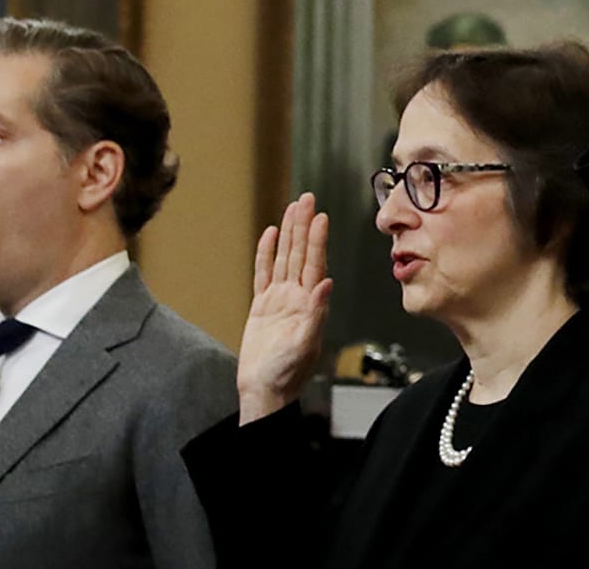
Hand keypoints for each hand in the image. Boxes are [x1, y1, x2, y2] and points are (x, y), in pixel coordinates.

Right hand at [237, 193, 330, 423]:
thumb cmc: (287, 373)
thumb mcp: (305, 344)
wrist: (265, 391)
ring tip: (292, 208)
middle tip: (307, 198)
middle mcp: (296, 296)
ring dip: (288, 234)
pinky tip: (270, 235)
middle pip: (300, 253)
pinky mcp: (261, 307)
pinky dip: (266, 254)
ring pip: (283, 258)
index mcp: (309, 304)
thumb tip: (327, 283)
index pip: (314, 263)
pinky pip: (263, 274)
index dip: (317, 239)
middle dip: (303, 226)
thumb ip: (316, 313)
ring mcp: (279, 299)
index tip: (320, 215)